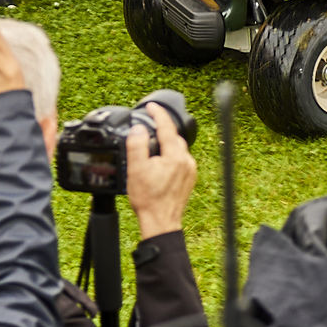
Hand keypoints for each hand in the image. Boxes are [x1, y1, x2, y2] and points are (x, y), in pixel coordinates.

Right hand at [124, 100, 198, 240]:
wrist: (160, 221)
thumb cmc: (149, 199)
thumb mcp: (136, 169)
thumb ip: (137, 146)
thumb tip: (139, 129)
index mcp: (175, 156)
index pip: (167, 127)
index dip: (158, 114)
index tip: (151, 106)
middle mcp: (187, 161)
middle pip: (175, 137)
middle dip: (162, 129)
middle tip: (149, 124)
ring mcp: (190, 170)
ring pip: (178, 149)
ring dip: (166, 143)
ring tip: (152, 143)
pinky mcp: (189, 179)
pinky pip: (180, 160)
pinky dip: (170, 155)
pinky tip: (160, 161)